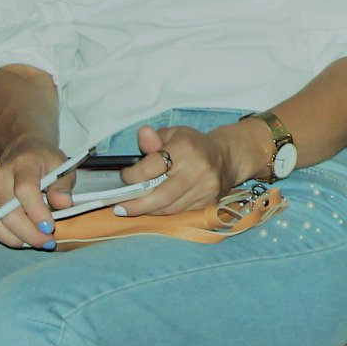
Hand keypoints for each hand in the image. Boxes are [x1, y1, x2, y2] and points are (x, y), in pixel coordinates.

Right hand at [0, 139, 69, 249]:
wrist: (23, 150)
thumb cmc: (45, 161)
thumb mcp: (62, 167)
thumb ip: (62, 186)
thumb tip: (64, 204)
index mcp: (24, 165)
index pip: (25, 190)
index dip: (36, 212)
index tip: (49, 228)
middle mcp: (0, 177)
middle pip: (7, 212)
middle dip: (28, 233)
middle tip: (47, 242)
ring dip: (10, 238)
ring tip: (30, 243)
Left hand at [115, 124, 237, 215]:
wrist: (227, 157)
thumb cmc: (193, 144)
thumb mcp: (174, 134)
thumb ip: (155, 138)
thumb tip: (143, 134)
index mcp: (186, 148)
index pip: (151, 168)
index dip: (132, 176)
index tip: (123, 179)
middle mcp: (198, 169)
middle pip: (160, 195)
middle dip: (136, 204)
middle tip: (120, 207)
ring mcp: (206, 188)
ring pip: (169, 208)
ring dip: (148, 209)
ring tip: (134, 207)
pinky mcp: (209, 202)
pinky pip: (180, 212)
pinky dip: (163, 211)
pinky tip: (155, 207)